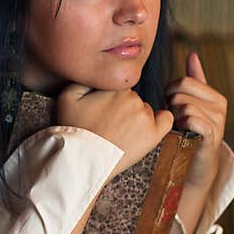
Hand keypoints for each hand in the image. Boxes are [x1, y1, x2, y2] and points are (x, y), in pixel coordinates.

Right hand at [57, 84, 173, 179]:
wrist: (84, 160)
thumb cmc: (74, 130)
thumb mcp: (67, 97)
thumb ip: (84, 79)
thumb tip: (98, 72)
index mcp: (114, 88)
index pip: (119, 86)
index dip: (109, 99)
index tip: (102, 112)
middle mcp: (132, 98)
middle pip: (132, 97)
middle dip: (122, 108)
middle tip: (108, 124)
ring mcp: (145, 116)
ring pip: (145, 109)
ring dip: (135, 118)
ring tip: (118, 134)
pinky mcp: (154, 134)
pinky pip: (166, 119)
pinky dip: (159, 121)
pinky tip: (146, 129)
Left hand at [165, 52, 226, 189]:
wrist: (196, 164)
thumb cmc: (191, 131)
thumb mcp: (193, 103)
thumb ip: (194, 80)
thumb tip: (193, 54)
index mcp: (215, 97)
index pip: (185, 81)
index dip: (170, 91)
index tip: (168, 103)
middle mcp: (220, 107)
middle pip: (182, 93)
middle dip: (170, 104)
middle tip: (172, 117)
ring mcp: (218, 122)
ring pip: (184, 107)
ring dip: (174, 117)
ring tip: (176, 126)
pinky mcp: (211, 136)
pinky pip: (192, 120)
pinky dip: (182, 125)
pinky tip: (181, 132)